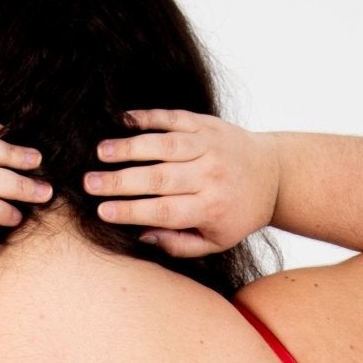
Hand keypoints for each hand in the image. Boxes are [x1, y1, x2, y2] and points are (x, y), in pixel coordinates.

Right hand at [83, 108, 279, 257]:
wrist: (273, 174)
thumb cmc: (236, 213)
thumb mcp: (215, 241)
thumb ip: (178, 244)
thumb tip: (142, 235)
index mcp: (211, 208)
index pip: (165, 210)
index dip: (132, 211)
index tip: (102, 211)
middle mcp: (211, 175)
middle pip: (160, 178)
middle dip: (121, 181)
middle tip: (89, 182)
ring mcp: (210, 146)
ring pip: (164, 145)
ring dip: (130, 147)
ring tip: (100, 151)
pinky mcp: (207, 124)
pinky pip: (174, 118)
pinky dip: (148, 118)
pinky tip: (122, 121)